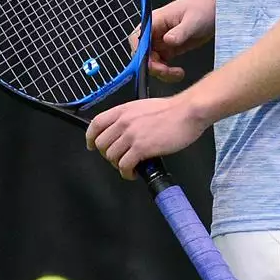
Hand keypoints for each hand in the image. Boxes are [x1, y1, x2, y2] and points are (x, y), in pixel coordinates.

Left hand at [85, 95, 208, 178]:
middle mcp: (123, 122)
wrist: (188, 111)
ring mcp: (131, 135)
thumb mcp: (144, 107)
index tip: (92, 146)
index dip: (91, 138)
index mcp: (123, 111)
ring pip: (111, 157)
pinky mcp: (141, 148)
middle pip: (101, 144)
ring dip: (119, 165)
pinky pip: (124, 166)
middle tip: (120, 159)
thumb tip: (127, 131)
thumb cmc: (173, 110)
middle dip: (108, 155)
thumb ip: (131, 118)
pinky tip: (135, 172)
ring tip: (130, 167)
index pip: (96, 124)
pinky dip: (127, 173)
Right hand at [132, 0, 217, 83]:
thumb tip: (167, 40)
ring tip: (177, 73)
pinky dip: (168, 71)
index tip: (151, 64)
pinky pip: (163, 63)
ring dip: (161, 71)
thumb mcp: (193, 20)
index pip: (138, 38)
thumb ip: (180, 31)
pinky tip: (179, 73)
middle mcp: (156, 31)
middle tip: (166, 71)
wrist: (217, 8)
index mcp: (156, 20)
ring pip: (152, 61)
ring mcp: (162, 40)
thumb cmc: (204, 7)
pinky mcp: (171, 48)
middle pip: (143, 53)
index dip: (140, 53)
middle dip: (152, 65)